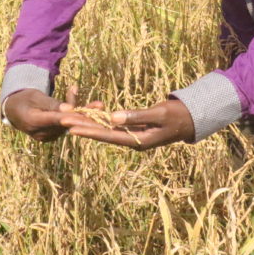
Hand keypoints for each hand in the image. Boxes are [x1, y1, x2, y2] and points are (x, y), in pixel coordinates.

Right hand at [3, 85, 102, 142]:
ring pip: (69, 124)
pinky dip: (75, 116)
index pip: (56, 120)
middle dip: (84, 114)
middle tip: (100, 107)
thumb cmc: (25, 99)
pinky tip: (88, 107)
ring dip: (83, 113)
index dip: (72, 117)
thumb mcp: (36, 96)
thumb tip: (68, 109)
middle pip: (66, 123)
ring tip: (98, 104)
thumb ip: (52, 104)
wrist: (14, 110)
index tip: (87, 114)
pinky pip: (67, 125)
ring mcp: (47, 137)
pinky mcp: (52, 136)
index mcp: (33, 122)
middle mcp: (41, 133)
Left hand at [61, 99, 194, 149]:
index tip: (71, 127)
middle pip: (103, 134)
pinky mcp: (134, 130)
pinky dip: (101, 120)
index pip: (108, 136)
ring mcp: (133, 136)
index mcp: (138, 141)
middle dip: (83, 126)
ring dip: (89, 123)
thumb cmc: (177, 115)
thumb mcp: (159, 114)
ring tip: (70, 117)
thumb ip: (136, 116)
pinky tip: (89, 117)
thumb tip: (113, 117)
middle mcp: (133, 141)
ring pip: (106, 130)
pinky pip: (114, 126)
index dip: (89, 131)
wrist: (191, 120)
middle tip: (63, 119)